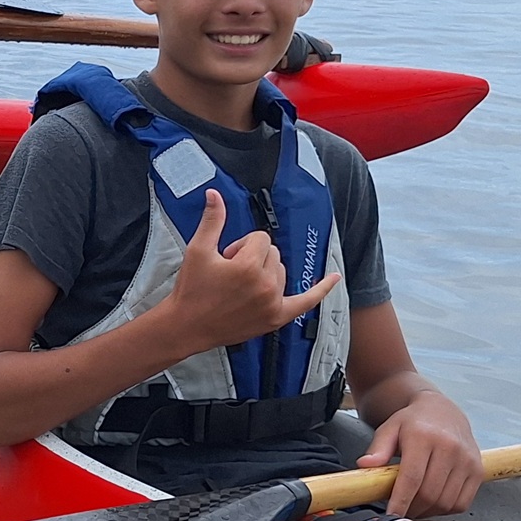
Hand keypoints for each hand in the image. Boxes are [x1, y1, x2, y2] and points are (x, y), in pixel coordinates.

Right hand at [143, 187, 340, 357]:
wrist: (187, 326)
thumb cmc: (191, 290)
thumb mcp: (198, 250)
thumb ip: (212, 220)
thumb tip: (215, 194)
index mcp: (248, 267)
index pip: (260, 239)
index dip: (240, 245)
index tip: (226, 258)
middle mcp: (265, 285)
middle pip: (273, 253)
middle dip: (253, 257)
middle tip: (229, 274)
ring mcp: (273, 303)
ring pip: (282, 272)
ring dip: (266, 272)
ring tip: (240, 286)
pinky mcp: (276, 318)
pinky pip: (306, 302)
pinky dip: (321, 290)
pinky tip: (334, 278)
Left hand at [359, 391, 484, 517]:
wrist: (443, 412)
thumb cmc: (413, 423)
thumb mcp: (390, 428)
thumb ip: (377, 448)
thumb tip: (364, 465)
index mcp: (424, 437)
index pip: (412, 478)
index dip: (401, 501)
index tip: (391, 515)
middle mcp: (450, 448)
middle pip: (429, 494)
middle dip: (412, 509)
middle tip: (400, 513)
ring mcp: (467, 460)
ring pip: (446, 502)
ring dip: (427, 512)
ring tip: (414, 507)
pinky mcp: (477, 471)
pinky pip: (461, 502)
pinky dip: (445, 509)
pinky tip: (432, 503)